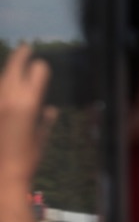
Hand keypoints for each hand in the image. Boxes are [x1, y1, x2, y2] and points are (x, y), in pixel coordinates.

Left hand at [0, 45, 56, 190]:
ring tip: (13, 64)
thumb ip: (44, 121)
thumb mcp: (40, 139)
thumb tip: (50, 110)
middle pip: (14, 68)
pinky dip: (4, 89)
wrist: (1, 175)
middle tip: (25, 47)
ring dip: (9, 70)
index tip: (41, 64)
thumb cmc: (26, 159)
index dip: (39, 68)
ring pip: (2, 80)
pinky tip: (6, 89)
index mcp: (28, 103)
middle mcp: (10, 99)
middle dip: (20, 56)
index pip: (36, 72)